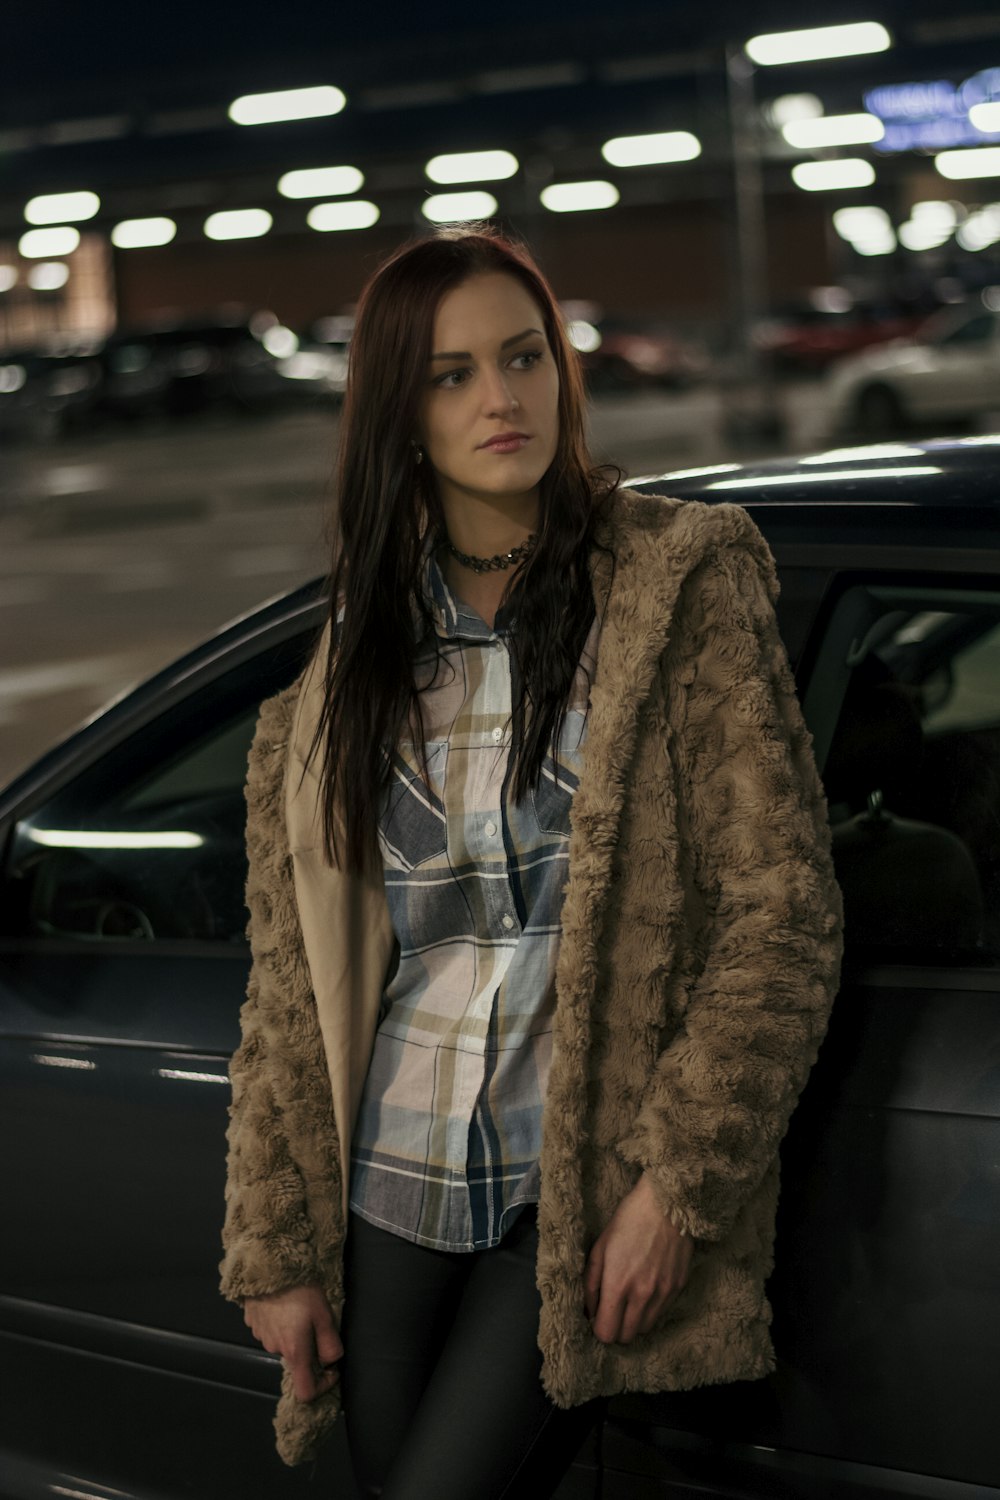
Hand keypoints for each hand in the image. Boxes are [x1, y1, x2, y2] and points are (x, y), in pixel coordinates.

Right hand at [243, 1283, 342, 1400]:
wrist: (268, 1264)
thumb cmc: (300, 1289)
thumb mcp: (324, 1315)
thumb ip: (330, 1344)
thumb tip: (332, 1362)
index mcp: (294, 1351)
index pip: (306, 1391)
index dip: (323, 1386)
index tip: (332, 1368)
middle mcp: (275, 1349)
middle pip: (296, 1361)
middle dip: (310, 1348)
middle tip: (318, 1322)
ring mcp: (260, 1336)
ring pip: (284, 1344)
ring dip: (294, 1334)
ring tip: (300, 1307)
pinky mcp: (252, 1322)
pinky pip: (271, 1330)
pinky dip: (280, 1323)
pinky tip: (285, 1302)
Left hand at [583, 1173, 693, 1345]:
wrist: (666, 1203)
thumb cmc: (628, 1221)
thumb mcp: (599, 1247)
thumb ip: (591, 1284)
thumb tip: (588, 1312)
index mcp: (617, 1284)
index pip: (606, 1333)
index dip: (599, 1328)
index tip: (598, 1315)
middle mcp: (642, 1294)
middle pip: (626, 1337)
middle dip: (616, 1328)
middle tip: (613, 1310)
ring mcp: (663, 1293)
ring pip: (645, 1329)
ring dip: (634, 1321)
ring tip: (630, 1300)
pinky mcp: (679, 1287)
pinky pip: (661, 1313)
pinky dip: (651, 1310)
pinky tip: (647, 1289)